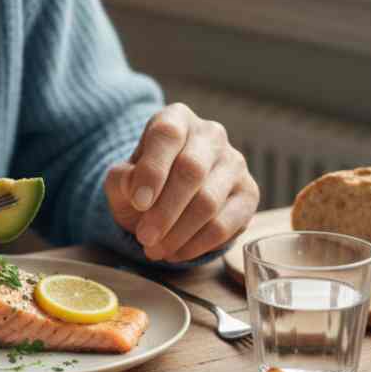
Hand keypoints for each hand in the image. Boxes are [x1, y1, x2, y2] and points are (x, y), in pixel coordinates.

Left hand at [104, 103, 258, 262]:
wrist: (168, 198)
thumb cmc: (144, 184)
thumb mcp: (122, 180)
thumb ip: (121, 180)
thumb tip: (135, 188)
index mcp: (176, 118)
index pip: (167, 135)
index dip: (152, 170)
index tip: (138, 203)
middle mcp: (210, 134)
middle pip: (191, 170)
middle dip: (165, 211)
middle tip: (145, 238)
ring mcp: (234, 162)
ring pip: (209, 201)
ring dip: (179, 233)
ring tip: (155, 250)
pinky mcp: (249, 193)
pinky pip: (226, 224)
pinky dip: (198, 244)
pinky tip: (176, 253)